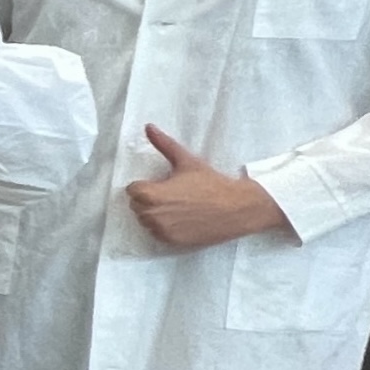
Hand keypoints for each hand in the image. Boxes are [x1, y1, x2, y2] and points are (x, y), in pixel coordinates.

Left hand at [128, 124, 291, 248]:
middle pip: (136, 206)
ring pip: (145, 221)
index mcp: (150, 194)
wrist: (236, 208)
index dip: (146, 185)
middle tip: (173, 193)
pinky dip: (164, 227)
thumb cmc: (211, 183)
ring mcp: (161, 231)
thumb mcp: (187, 161)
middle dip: (149, 199)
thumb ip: (164, 144)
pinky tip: (182, 218)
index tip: (162, 183)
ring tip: (178, 206)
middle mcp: (151, 215)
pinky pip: (157, 234)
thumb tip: (148, 127)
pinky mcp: (171, 242)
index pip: (132, 190)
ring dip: (155, 214)